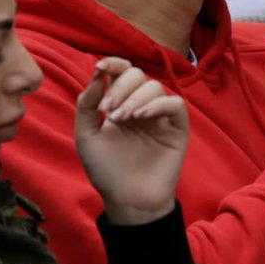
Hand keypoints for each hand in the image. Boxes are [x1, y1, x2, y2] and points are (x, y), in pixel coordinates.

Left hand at [75, 58, 188, 225]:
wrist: (127, 200)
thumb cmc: (107, 171)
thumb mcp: (86, 137)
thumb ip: (86, 105)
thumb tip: (96, 75)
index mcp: (120, 103)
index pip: (121, 72)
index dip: (113, 64)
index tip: (100, 67)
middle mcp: (141, 105)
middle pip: (137, 75)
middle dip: (121, 86)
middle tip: (110, 110)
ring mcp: (160, 116)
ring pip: (155, 87)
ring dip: (135, 97)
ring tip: (123, 118)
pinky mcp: (178, 128)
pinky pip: (175, 104)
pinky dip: (158, 104)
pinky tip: (142, 116)